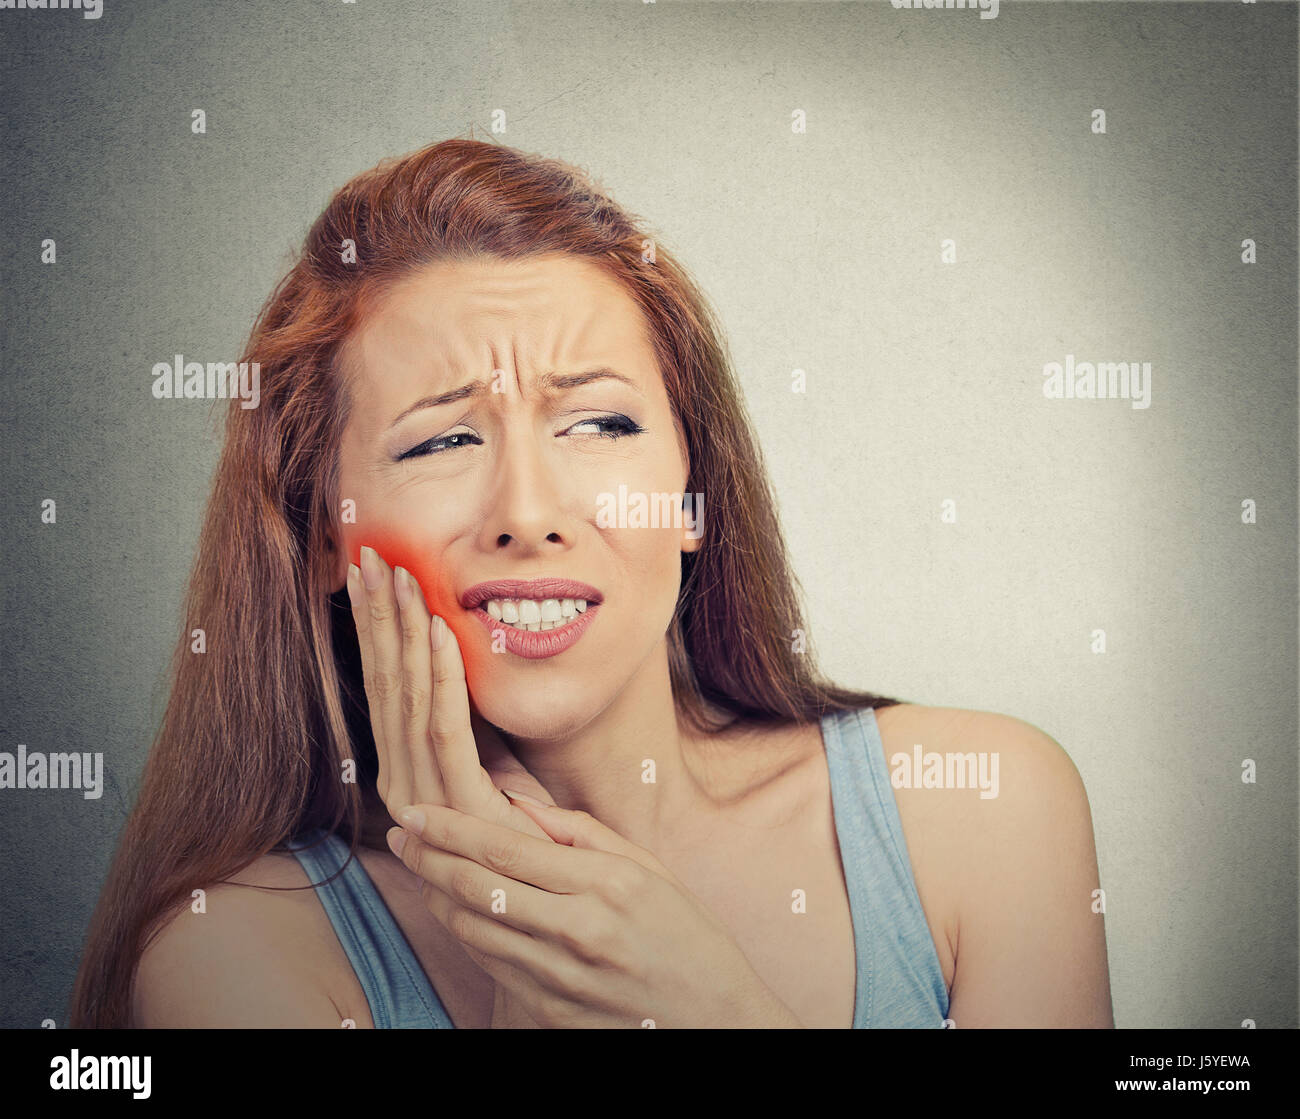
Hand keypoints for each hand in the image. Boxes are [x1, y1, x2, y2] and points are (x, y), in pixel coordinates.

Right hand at [348, 545, 553, 835]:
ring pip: (407, 697)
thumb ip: (465, 716)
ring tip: (400, 577)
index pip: (381, 684)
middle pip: (384, 682)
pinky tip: (437, 630)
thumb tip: (452, 655)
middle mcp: (398, 781)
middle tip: (370, 555)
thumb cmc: (523, 823)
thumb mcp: (489, 757)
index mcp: (401, 769)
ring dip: (401, 631)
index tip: (368, 572)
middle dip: (376, 616)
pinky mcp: (457, 804)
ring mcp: (421, 796)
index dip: (372, 627)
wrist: (545, 890)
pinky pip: (445, 727)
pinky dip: (441, 675)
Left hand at [388, 798, 804, 1028]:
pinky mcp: (549, 1011)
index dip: (450, 829)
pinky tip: (451, 908)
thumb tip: (518, 805)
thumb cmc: (689, 936)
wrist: (716, 1021)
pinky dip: (462, 932)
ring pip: (472, 929)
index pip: (505, 850)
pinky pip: (488, 965)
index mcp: (606, 886)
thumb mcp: (649, 869)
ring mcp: (559, 978)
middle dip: (428, 856)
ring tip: (420, 864)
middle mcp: (578, 931)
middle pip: (476, 888)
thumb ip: (582, 833)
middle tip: (400, 832)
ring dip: (435, 894)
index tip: (417, 811)